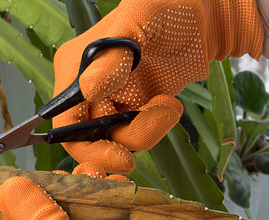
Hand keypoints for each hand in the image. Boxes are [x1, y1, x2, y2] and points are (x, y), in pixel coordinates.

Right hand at [53, 0, 263, 172]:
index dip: (86, 146)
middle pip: (90, 138)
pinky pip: (136, 134)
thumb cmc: (167, 6)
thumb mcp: (138, 22)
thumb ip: (112, 58)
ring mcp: (112, 100)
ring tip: (170, 106)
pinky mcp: (134, 108)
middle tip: (151, 134)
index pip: (65, 120)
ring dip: (145, 132)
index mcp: (74, 68)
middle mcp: (87, 89)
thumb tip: (88, 90)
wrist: (203, 15)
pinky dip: (155, 128)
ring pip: (117, 139)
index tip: (119, 156)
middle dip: (123, 142)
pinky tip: (170, 105)